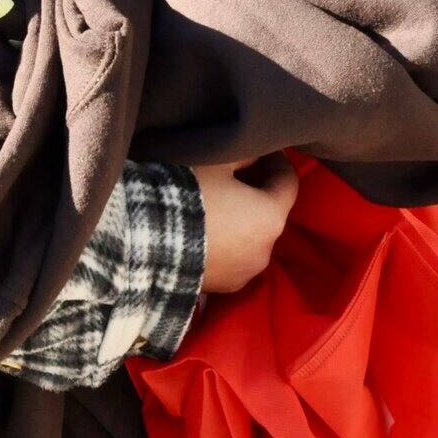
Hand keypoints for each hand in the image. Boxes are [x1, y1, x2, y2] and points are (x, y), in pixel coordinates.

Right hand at [197, 153, 298, 294]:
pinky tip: (203, 231)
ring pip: (251, 237)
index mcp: (271, 216)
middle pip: (269, 211)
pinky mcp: (225, 286)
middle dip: (256, 192)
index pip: (288, 181)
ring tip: (214, 206)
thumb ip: (244, 155)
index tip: (263, 150)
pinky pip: (233, 258)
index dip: (277, 161)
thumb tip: (254, 156)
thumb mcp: (216, 163)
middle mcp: (266, 250)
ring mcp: (245, 272)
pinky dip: (226, 243)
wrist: (149, 243)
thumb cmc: (188, 196)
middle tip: (234, 174)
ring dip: (241, 221)